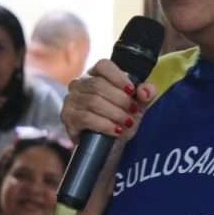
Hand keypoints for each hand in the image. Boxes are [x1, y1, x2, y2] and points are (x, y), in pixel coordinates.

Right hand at [59, 61, 154, 214]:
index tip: (132, 91)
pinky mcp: (67, 119)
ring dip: (114, 113)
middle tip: (133, 113)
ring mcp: (70, 101)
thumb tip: (146, 90)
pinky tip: (115, 131)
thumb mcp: (137, 108)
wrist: (108, 149)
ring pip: (92, 101)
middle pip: (98, 85)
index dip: (119, 76)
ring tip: (127, 124)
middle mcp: (79, 85)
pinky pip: (85, 118)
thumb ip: (144, 96)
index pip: (103, 65)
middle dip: (120, 100)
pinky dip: (104, 124)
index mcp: (96, 75)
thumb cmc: (121, 122)